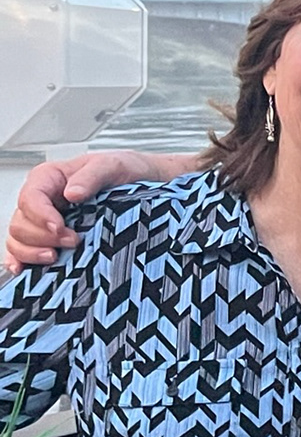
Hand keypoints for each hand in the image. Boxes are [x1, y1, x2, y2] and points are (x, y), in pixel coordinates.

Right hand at [4, 152, 177, 272]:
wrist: (147, 184)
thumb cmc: (126, 172)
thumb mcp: (114, 165)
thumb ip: (92, 175)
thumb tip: (72, 193)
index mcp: (50, 178)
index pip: (30, 198)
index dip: (40, 215)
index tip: (60, 228)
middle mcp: (43, 200)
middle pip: (21, 223)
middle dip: (42, 236)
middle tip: (72, 241)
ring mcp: (43, 221)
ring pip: (18, 239)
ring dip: (32, 251)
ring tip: (56, 256)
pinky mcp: (50, 239)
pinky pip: (22, 251)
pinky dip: (19, 260)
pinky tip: (25, 270)